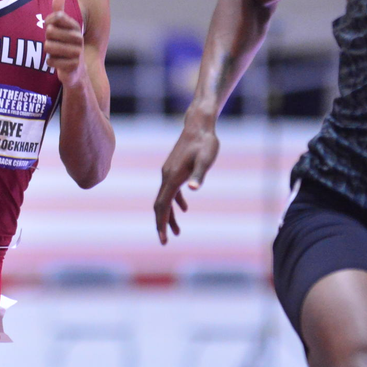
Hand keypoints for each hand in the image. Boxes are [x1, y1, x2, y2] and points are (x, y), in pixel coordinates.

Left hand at [44, 0, 84, 88]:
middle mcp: (78, 38)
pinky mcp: (73, 66)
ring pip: (48, 47)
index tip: (51, 28)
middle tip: (55, 44)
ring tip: (57, 53)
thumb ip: (59, 7)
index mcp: (75, 26)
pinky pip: (50, 61)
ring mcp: (77, 52)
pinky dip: (51, 63)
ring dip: (48, 52)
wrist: (75, 71)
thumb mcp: (61, 25)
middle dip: (47, 39)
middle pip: (49, 32)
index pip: (55, 17)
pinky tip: (58, 63)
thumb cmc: (65, 45)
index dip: (48, 23)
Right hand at [153, 110, 219, 244]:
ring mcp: (169, 172)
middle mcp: (167, 176)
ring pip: (165, 199)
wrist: (199, 126)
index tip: (163, 239)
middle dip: (162, 224)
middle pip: (160, 205)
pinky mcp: (174, 169)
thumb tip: (194, 189)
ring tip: (176, 232)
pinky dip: (175, 202)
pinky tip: (185, 208)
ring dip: (169, 215)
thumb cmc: (205, 143)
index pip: (163, 205)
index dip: (162, 223)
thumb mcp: (206, 160)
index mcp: (172, 177)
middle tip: (165, 241)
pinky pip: (171, 191)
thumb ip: (199, 175)